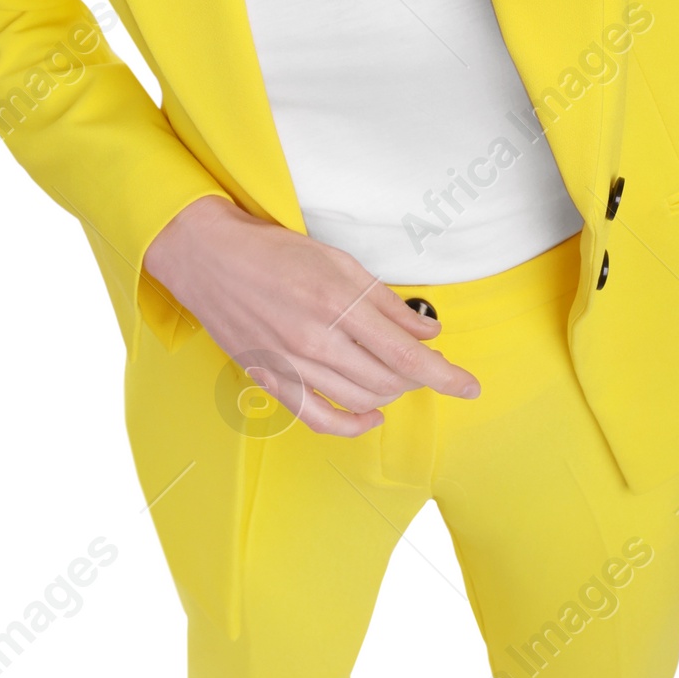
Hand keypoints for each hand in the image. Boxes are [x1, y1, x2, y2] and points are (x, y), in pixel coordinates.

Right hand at [142, 195, 479, 436]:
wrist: (209, 259)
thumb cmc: (275, 252)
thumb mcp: (340, 262)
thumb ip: (386, 303)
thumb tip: (428, 331)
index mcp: (337, 303)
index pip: (405, 354)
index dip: (444, 375)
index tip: (469, 387)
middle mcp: (315, 339)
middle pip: (387, 381)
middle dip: (417, 379)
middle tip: (425, 364)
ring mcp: (291, 364)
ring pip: (360, 401)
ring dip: (390, 395)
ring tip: (396, 377)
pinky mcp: (271, 380)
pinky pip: (319, 419)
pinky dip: (352, 425)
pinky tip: (370, 415)